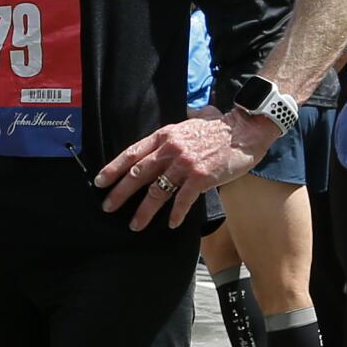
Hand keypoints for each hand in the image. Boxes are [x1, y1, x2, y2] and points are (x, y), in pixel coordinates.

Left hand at [95, 109, 275, 230]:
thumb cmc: (220, 127)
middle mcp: (171, 149)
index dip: (113, 168)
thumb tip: (170, 133)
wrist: (245, 130)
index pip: (132, 153)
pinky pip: (183, 200)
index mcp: (164, 136)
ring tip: (135, 224)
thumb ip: (176, 131)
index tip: (100, 181)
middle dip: (120, 193)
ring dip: (144, 210)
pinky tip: (171, 223)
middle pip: (138, 174)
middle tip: (108, 207)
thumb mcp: (191, 122)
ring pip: (157, 191)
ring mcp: (185, 164)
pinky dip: (176, 213)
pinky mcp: (200, 177)